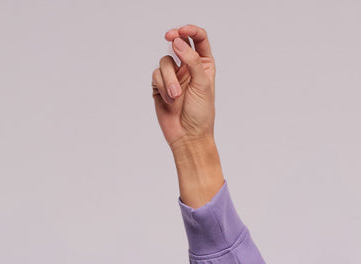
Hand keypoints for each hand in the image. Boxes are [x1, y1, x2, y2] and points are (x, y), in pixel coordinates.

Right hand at [152, 24, 215, 150]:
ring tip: (175, 96)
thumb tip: (178, 42)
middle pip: (179, 43)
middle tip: (170, 36)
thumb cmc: (201, 113)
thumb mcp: (202, 84)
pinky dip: (163, 87)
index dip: (191, 31)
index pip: (199, 40)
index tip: (182, 31)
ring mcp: (173, 76)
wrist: (188, 135)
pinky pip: (156, 75)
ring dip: (169, 79)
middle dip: (174, 37)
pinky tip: (170, 101)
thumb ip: (192, 61)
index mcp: (204, 65)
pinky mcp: (160, 85)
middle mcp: (188, 67)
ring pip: (165, 61)